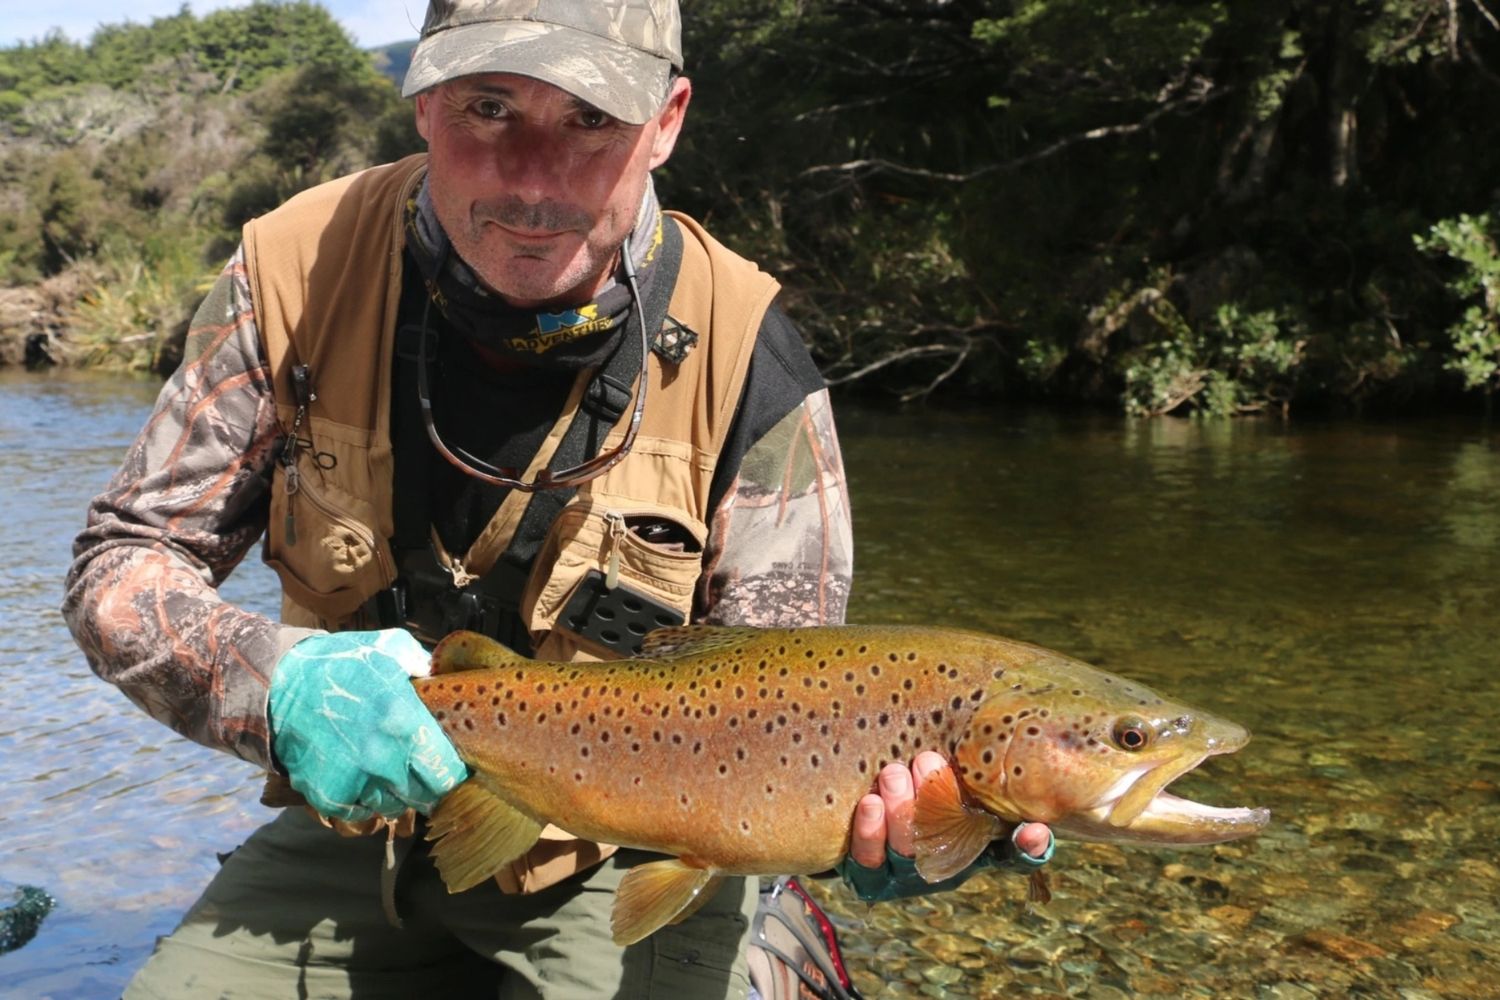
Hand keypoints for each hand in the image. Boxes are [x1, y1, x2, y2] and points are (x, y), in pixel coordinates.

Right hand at [269, 628, 466, 821]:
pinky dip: (363, 802)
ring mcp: (354, 780)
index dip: (453, 773)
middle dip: (427, 786)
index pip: (446, 771)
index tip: (453, 769)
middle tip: (422, 774)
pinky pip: (358, 812)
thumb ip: (421, 662)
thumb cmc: (336, 664)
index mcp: (404, 722)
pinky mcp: (327, 795)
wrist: (275, 684)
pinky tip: (361, 780)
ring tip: (389, 774)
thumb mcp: (387, 647)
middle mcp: (383, 758)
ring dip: (395, 794)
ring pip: (392, 806)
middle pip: (424, 795)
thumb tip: (440, 676)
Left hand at [849, 750, 1052, 865]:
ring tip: (893, 774)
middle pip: (948, 845)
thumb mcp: (946, 779)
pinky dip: (869, 831)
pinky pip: (868, 859)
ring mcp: (904, 872)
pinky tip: (870, 802)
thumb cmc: (913, 785)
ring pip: (906, 851)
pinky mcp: (866, 873)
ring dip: (902, 811)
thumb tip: (1031, 813)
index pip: (1011, 852)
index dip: (1026, 846)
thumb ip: (977, 779)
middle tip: (927, 760)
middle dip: (938, 802)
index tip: (1035, 830)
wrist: (847, 799)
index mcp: (972, 843)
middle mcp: (943, 863)